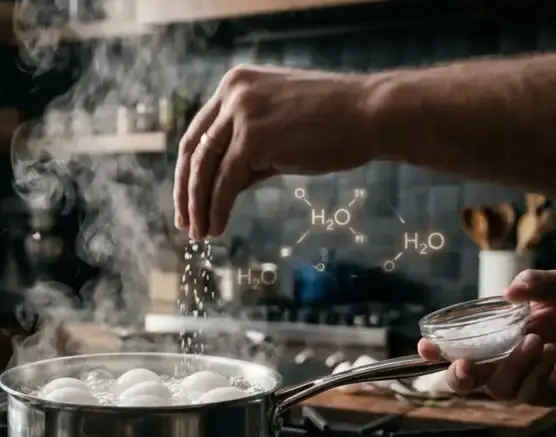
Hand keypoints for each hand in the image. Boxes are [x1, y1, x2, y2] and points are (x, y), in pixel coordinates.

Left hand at [174, 65, 374, 239]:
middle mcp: (232, 93)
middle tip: (184, 222)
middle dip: (185, 190)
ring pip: (204, 168)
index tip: (187, 198)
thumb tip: (220, 186)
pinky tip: (216, 228)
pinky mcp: (252, 139)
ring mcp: (241, 114)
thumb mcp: (279, 130)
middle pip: (193, 149)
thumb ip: (247, 150)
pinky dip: (217, 209)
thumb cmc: (335, 123)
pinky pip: (224, 182)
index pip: (200, 131)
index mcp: (236, 83)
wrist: (371, 114)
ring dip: (198, 206)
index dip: (188, 168)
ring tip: (199, 233)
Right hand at [417, 270, 555, 406]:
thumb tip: (511, 290)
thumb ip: (536, 283)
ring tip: (536, 341)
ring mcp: (524, 380)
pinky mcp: (546, 394)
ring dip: (510, 366)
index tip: (426, 346)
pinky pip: (528, 392)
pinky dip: (535, 371)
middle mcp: (503, 361)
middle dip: (458, 377)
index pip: (456, 349)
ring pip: (498, 389)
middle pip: (466, 382)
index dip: (437, 353)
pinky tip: (551, 353)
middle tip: (464, 364)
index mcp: (495, 337)